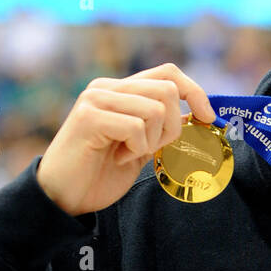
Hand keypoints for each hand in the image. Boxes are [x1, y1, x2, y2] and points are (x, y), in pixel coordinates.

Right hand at [35, 63, 216, 216]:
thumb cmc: (101, 174)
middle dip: (172, 127)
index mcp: (120, 89)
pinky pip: (136, 126)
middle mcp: (107, 87)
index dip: (195, 92)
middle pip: (167, 90)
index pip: (168, 73)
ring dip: (152, 141)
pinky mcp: (88, 118)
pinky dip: (135, 149)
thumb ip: (162, 127)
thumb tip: (197, 114)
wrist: (64, 197)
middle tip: (152, 149)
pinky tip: (118, 158)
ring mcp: (96, 100)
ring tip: (129, 154)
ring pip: (155, 109)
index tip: (207, 118)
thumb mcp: (142, 147)